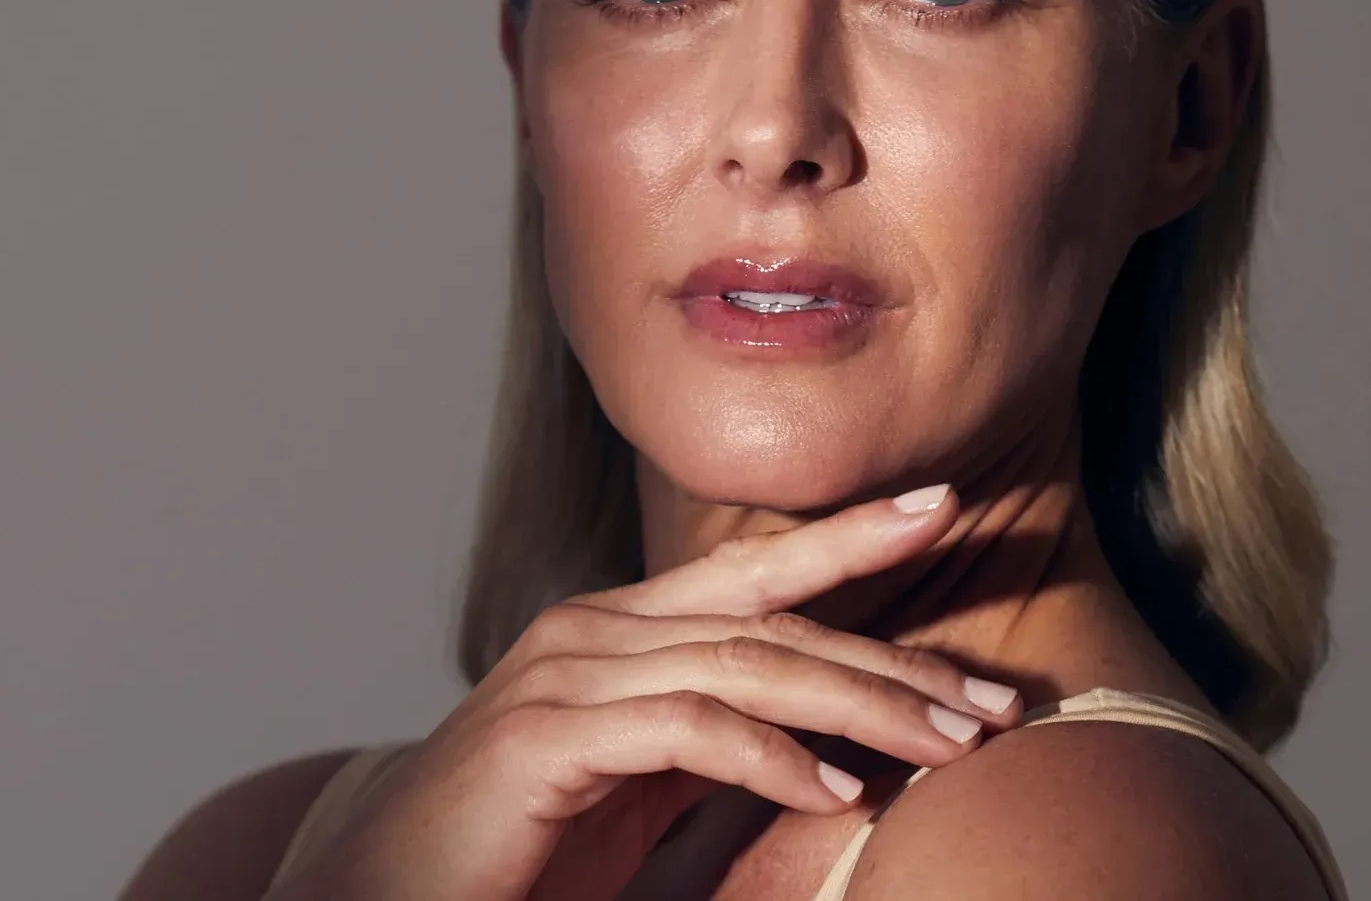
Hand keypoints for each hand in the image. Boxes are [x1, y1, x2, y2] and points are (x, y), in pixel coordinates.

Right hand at [267, 485, 1023, 900]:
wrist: (379, 892)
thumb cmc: (518, 848)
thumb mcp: (640, 787)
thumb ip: (719, 744)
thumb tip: (833, 750)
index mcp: (623, 629)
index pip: (757, 571)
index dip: (851, 534)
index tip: (944, 507)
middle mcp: (597, 631)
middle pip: (775, 620)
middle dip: (893, 658)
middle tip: (991, 699)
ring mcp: (568, 675)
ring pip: (748, 665)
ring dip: (862, 706)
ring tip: (950, 745)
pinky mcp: (546, 738)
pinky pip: (687, 730)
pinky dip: (771, 757)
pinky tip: (838, 791)